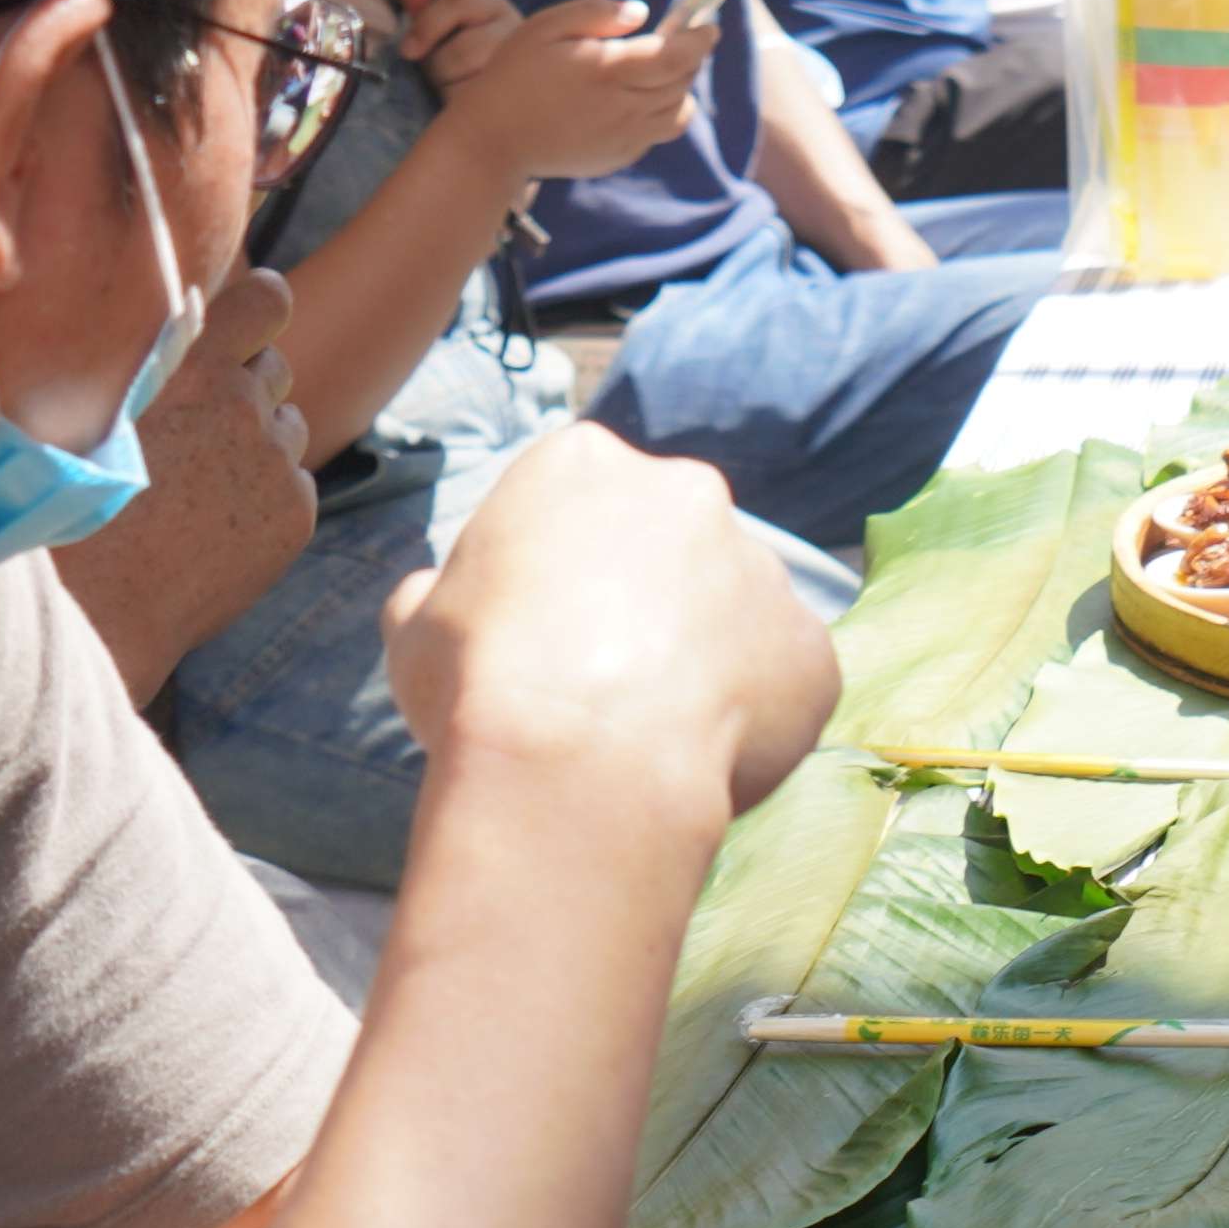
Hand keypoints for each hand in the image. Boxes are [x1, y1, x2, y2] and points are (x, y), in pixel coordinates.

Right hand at [48, 266, 312, 702]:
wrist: (94, 604)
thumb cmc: (68, 498)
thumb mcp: (92, 405)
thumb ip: (149, 360)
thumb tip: (182, 317)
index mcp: (189, 362)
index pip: (268, 299)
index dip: (262, 308)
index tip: (251, 321)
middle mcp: (241, 401)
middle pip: (274, 368)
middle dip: (245, 388)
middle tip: (195, 431)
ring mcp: (275, 458)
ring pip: (286, 426)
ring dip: (255, 443)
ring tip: (194, 486)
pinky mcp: (296, 511)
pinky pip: (294, 482)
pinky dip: (266, 497)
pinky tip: (212, 526)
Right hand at [382, 417, 823, 833]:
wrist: (581, 764)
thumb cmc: (482, 683)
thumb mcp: (414, 625)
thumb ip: (437, 593)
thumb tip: (433, 598)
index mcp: (584, 463)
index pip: (574, 499)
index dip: (553, 571)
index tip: (536, 630)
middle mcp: (689, 493)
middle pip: (667, 541)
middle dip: (643, 599)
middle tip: (600, 679)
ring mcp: (763, 568)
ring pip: (732, 609)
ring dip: (702, 654)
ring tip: (649, 733)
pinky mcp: (814, 649)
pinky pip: (783, 680)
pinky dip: (753, 715)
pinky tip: (701, 760)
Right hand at [422, 0, 720, 186]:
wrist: (492, 141)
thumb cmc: (513, 75)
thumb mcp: (545, 28)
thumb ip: (596, 14)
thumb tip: (641, 12)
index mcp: (609, 72)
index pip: (678, 55)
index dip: (701, 39)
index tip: (708, 25)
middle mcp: (626, 108)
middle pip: (683, 81)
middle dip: (689, 58)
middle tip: (677, 41)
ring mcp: (625, 138)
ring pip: (679, 112)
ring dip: (679, 88)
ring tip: (658, 71)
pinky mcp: (619, 157)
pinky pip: (656, 133)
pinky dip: (659, 113)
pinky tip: (631, 100)